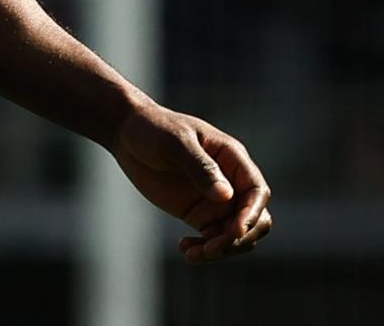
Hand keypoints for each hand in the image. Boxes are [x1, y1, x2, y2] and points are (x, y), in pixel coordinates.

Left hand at [110, 99, 272, 263]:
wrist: (127, 134)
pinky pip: (214, 239)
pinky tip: (185, 249)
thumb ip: (200, 166)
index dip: (252, 213)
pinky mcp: (199, 214)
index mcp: (232, 158)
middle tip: (210, 248)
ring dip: (222, 250)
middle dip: (238, 238)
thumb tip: (225, 195)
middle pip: (254, 219)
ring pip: (236, 235)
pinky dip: (206, 250)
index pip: (257, 191)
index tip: (235, 231)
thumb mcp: (175, 142)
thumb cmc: (153, 129)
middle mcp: (230, 182)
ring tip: (193, 254)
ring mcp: (216, 201)